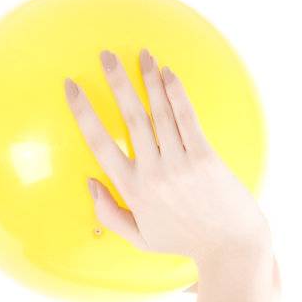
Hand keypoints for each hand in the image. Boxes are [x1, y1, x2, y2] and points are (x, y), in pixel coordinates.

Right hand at [65, 46, 272, 271]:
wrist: (230, 247)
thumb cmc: (185, 242)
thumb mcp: (141, 238)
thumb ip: (110, 213)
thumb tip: (89, 183)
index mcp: (133, 190)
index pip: (99, 143)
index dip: (83, 112)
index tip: (72, 87)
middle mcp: (153, 173)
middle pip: (129, 118)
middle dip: (116, 82)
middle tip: (106, 55)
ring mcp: (180, 164)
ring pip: (158, 112)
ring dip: (148, 79)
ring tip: (141, 54)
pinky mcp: (205, 157)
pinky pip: (187, 118)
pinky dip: (176, 93)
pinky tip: (168, 73)